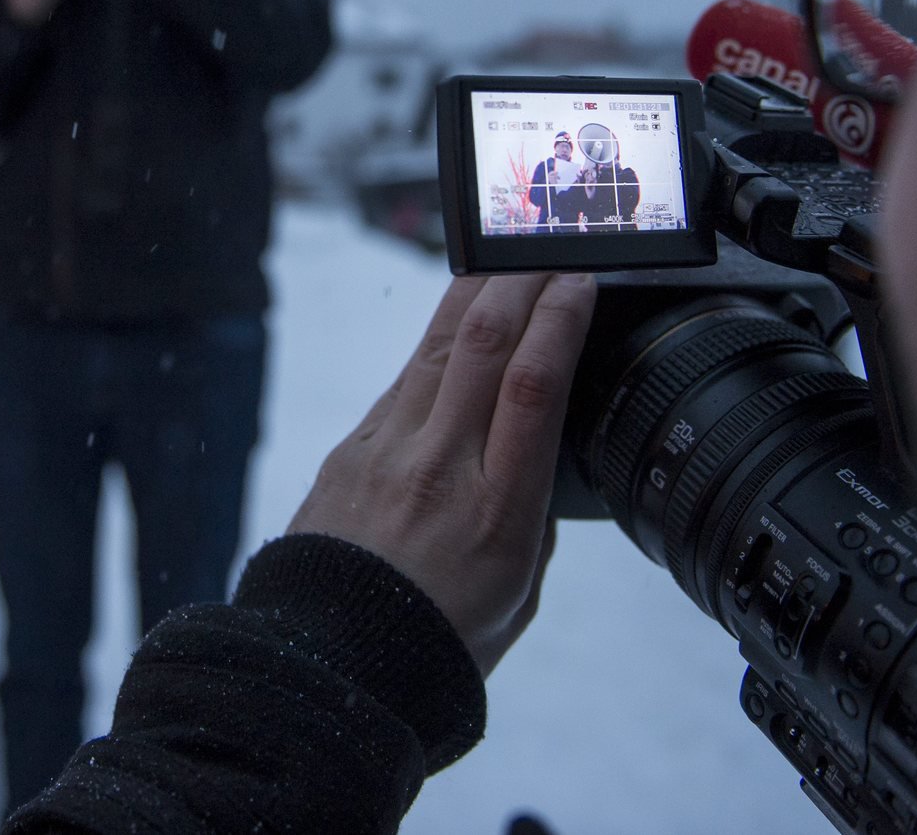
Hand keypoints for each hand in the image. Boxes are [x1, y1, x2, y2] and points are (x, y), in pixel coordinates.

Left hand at [289, 271, 596, 675]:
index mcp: (497, 509)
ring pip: (437, 347)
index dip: (560, 321)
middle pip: (482, 344)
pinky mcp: (352, 448)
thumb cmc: (436, 638)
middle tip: (549, 253)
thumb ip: (534, 510)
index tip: (582, 283)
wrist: (334, 663)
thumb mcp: (521, 587)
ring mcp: (387, 451)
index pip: (533, 385)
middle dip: (522, 283)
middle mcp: (439, 467)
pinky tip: (460, 330)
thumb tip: (538, 449)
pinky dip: (439, 346)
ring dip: (478, 296)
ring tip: (509, 268)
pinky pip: (404, 381)